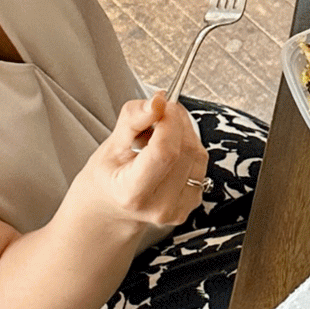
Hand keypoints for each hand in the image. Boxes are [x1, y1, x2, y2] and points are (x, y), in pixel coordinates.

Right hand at [65, 97, 207, 233]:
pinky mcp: (194, 203)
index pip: (164, 153)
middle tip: (160, 110)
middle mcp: (161, 206)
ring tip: (159, 132)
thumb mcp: (110, 146)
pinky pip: (201, 164)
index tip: (162, 103)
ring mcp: (180, 208)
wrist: (112, 208)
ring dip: (183, 132)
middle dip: (176, 122)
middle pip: (184, 151)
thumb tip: (157, 100)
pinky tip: (170, 148)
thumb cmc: (108, 177)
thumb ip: (133, 121)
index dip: (168, 122)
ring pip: (198, 155)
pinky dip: (188, 147)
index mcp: (132, 193)